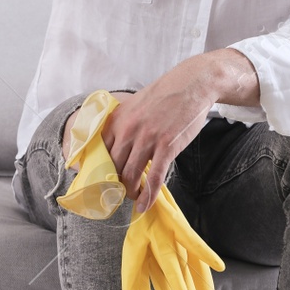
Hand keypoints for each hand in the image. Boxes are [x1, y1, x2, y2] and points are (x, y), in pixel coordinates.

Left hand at [103, 57, 219, 214]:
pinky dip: (148, 195)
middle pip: (112, 166)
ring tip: (132, 197)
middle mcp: (128, 130)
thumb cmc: (163, 95)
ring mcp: (147, 139)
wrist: (191, 84)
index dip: (98, 169)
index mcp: (117, 119)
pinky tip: (144, 205)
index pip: (99, 150)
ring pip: (130, 174)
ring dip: (129, 191)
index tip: (99, 180)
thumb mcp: (134, 104)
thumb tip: (112, 145)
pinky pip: (154, 177)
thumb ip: (122, 123)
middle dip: (113, 183)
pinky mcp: (167, 147)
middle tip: (117, 192)